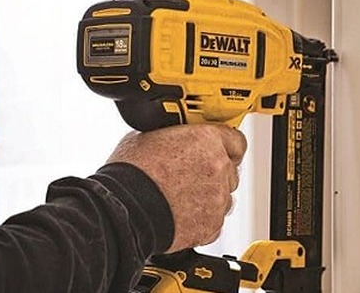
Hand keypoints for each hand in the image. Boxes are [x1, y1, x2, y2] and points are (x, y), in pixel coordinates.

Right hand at [107, 124, 246, 252]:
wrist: (124, 208)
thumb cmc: (130, 173)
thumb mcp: (146, 137)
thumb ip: (172, 135)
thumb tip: (172, 136)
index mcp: (205, 140)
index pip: (235, 140)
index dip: (224, 145)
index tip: (218, 149)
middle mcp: (218, 167)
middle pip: (230, 169)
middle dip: (213, 172)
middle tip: (188, 175)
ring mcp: (218, 198)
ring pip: (224, 196)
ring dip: (209, 195)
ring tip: (181, 197)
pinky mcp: (212, 224)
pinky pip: (215, 219)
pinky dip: (202, 217)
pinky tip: (180, 212)